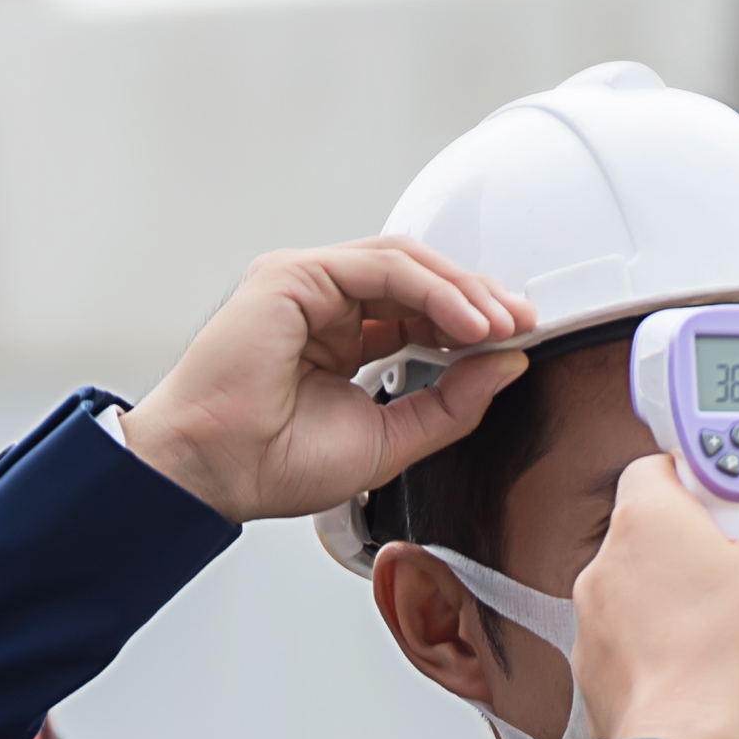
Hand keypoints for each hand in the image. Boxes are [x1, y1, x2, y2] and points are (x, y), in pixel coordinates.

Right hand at [119, 241, 535, 523]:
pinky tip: (466, 322)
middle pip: (417, 278)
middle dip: (477, 298)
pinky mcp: (293, 276)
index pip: (418, 310)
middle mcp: (322, 304)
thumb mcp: (390, 440)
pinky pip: (380, 268)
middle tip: (523, 323)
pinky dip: (432, 289)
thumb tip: (506, 365)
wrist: (215, 475)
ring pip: (404, 263)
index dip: (471, 321)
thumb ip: (450, 404)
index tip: (518, 341)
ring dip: (462, 290)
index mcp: (337, 338)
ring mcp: (305, 284)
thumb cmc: (274, 465)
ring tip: (501, 324)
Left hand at [573, 455, 738, 738]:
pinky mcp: (610, 681)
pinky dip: (715, 669)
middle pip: (685, 547)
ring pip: (685, 611)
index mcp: (642, 521)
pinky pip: (672, 659)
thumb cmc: (727, 658)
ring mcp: (602, 630)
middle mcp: (608, 570)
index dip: (719, 476)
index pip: (667, 465)